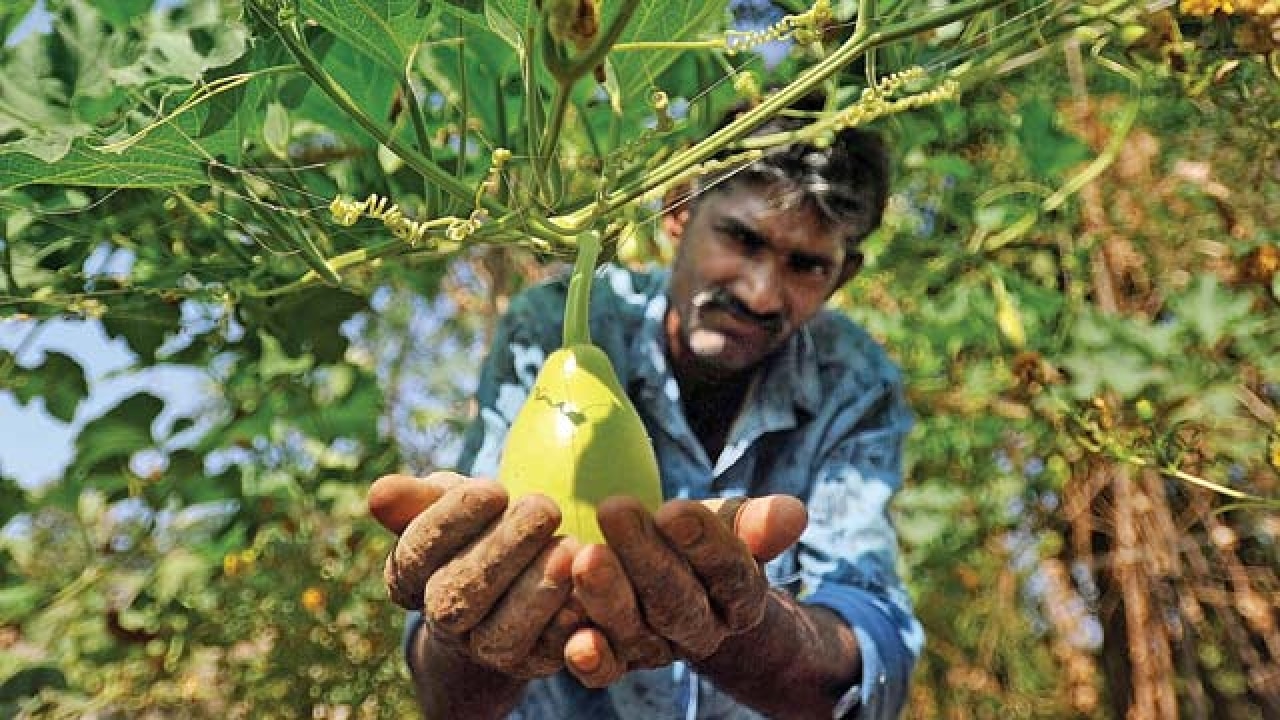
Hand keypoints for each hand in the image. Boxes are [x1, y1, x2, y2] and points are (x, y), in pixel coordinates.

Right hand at [369, 472, 580, 678]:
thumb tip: (379, 492)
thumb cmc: (476, 527)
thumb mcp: (448, 503)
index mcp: (411, 579)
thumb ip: (416, 499)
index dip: (452, 522)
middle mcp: (443, 621)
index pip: (417, 554)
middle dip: (502, 551)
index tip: (493, 488)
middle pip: (458, 597)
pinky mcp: (532, 663)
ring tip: (568, 547)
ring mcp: (487, 648)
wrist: (512, 581)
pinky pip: (548, 653)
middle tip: (544, 508)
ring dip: (536, 591)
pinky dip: (567, 624)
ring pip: (501, 634)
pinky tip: (586, 589)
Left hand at [563, 495, 806, 686]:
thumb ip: (756, 522)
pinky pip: (606, 670)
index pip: (730, 574)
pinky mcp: (616, 661)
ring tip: (584, 556)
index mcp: (739, 599)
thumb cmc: (697, 539)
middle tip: (615, 509)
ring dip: (608, 596)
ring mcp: (656, 649)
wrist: (670, 577)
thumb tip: (793, 512)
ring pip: (636, 631)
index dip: (706, 545)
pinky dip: (590, 657)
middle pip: (678, 602)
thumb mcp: (728, 524)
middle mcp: (701, 631)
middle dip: (646, 557)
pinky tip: (575, 640)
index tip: (676, 510)